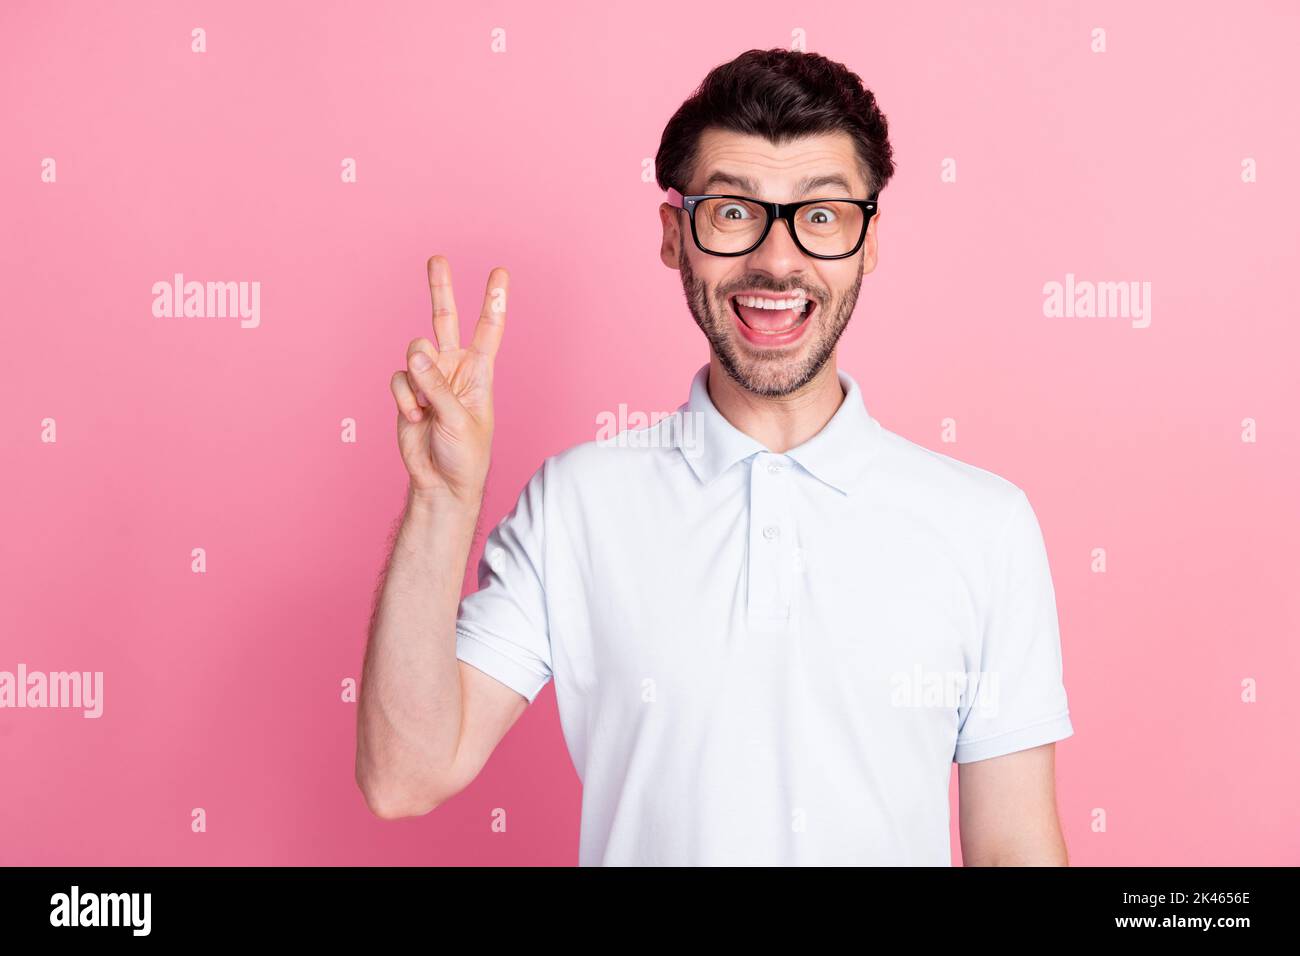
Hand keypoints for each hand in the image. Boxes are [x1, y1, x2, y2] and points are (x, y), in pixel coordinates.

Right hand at [390, 255, 508, 510]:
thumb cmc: (465, 455)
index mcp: (479, 372)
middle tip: (437, 259)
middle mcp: (454, 368)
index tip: (500, 273)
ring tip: (426, 408)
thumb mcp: (459, 420)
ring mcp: (429, 378)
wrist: (441, 483)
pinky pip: (399, 379)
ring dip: (418, 379)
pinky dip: (404, 398)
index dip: (494, 301)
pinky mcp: (408, 392)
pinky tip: (415, 417)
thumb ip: (436, 385)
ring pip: (414, 352)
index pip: (489, 330)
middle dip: (441, 289)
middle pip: (446, 320)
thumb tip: (414, 351)